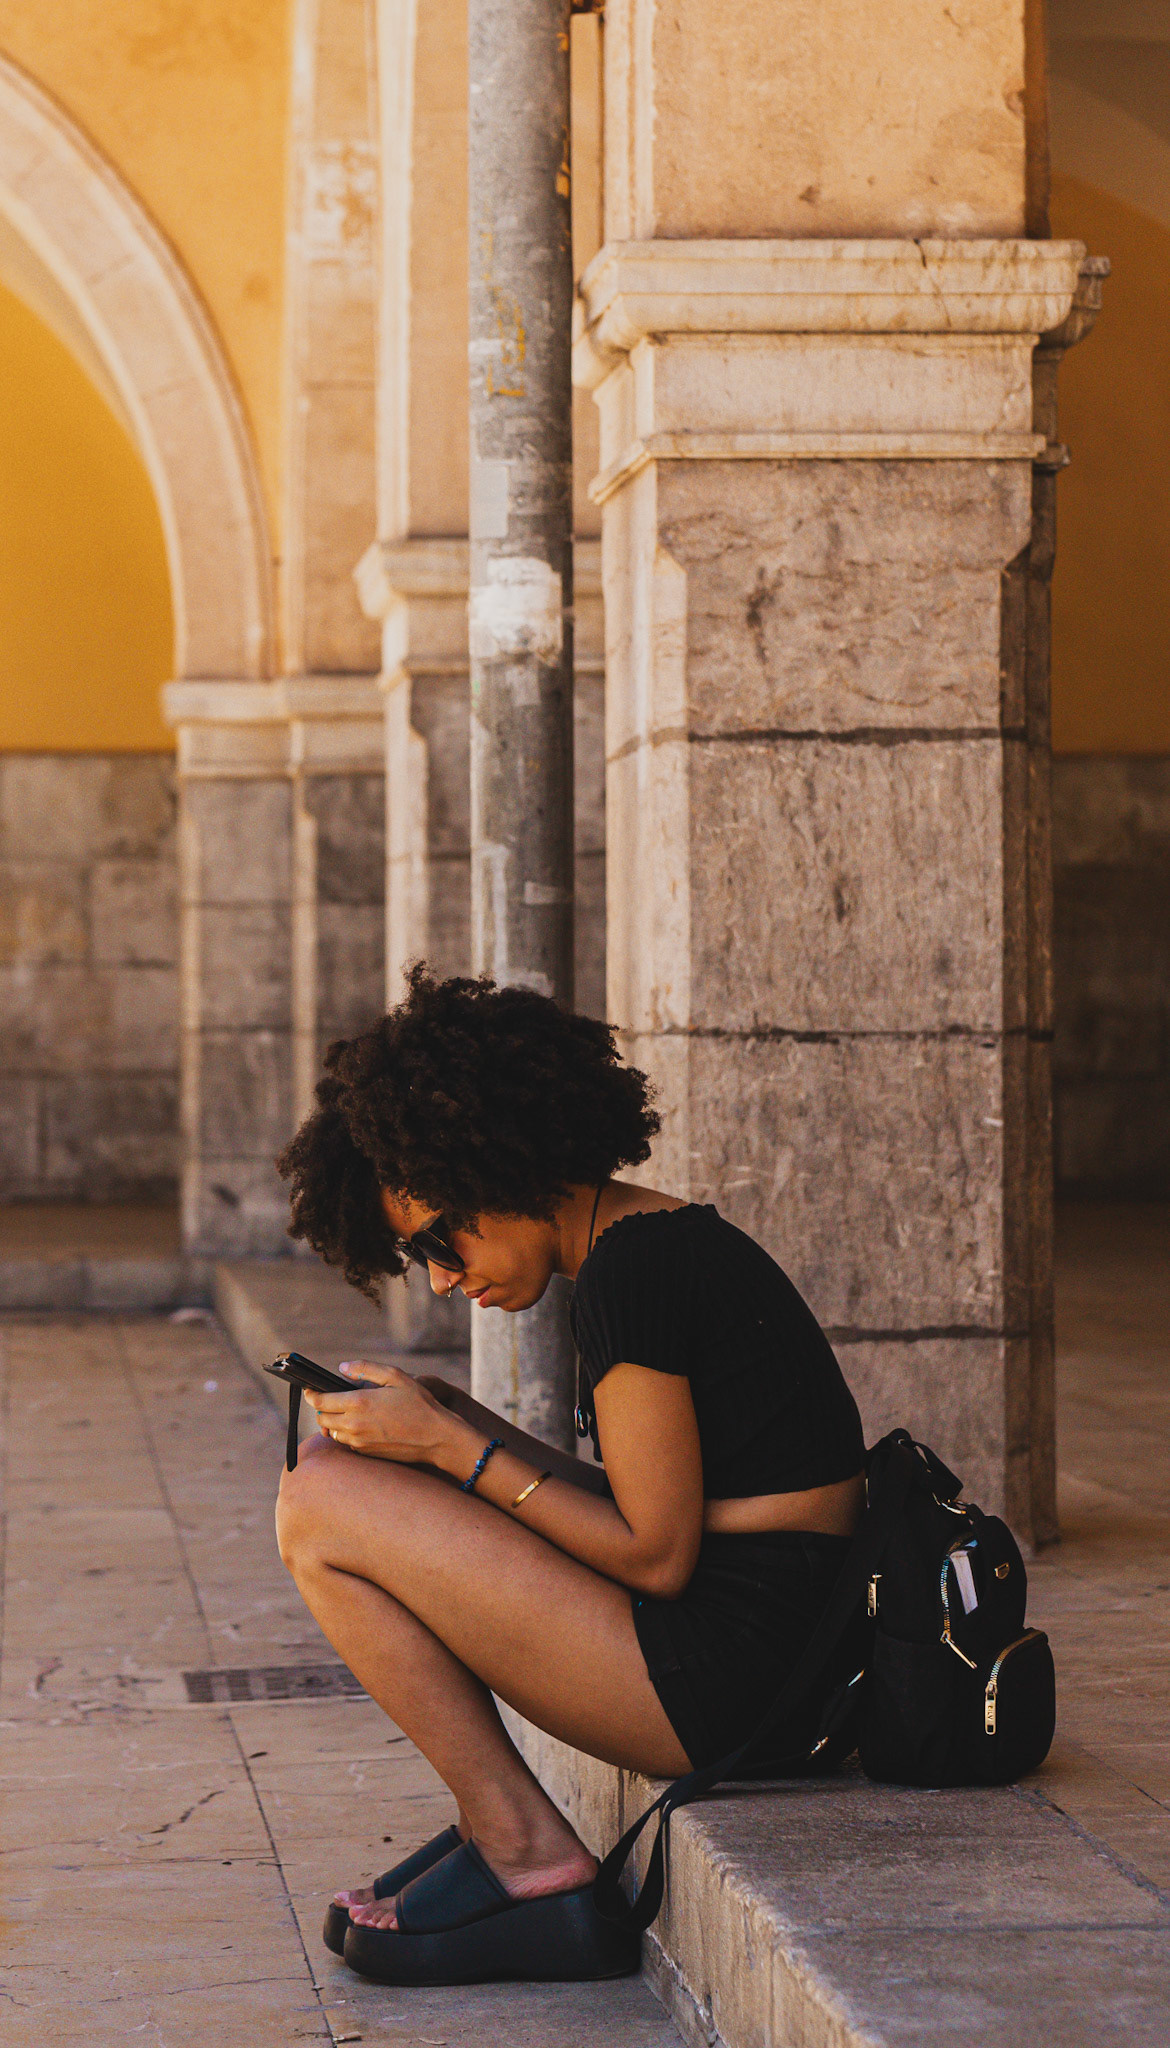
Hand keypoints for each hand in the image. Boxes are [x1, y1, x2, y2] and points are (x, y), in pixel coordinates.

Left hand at [303, 1362, 460, 1464]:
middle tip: (331, 1398)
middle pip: (322, 1418)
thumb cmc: (419, 1403)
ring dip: (334, 1421)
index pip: (320, 1401)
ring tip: (347, 1411)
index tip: (311, 1389)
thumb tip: (342, 1368)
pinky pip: (346, 1442)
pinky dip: (347, 1432)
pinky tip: (362, 1424)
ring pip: (332, 1431)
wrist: (436, 1437)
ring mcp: (358, 1442)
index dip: (311, 1394)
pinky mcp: (365, 1453)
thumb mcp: (395, 1376)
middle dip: (322, 1407)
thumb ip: (365, 1368)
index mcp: (358, 1403)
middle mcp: (354, 1425)